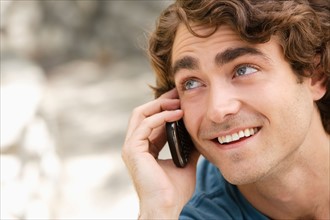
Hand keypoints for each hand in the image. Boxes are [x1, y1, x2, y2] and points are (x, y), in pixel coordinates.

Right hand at [122, 89, 199, 218]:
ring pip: (141, 114)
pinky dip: (161, 116)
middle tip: (178, 93)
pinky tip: (177, 114)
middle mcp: (135, 144)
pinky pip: (146, 125)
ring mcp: (132, 146)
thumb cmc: (174, 191)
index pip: (152, 120)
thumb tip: (200, 134)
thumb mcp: (185, 163)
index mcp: (145, 147)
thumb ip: (189, 147)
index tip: (181, 99)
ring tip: (178, 102)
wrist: (166, 208)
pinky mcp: (133, 149)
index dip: (165, 107)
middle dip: (161, 101)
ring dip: (160, 105)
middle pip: (143, 112)